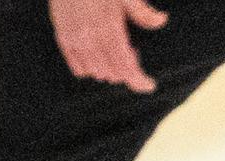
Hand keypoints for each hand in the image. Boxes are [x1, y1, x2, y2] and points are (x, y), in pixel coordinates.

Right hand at [51, 0, 167, 90]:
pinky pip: (77, 67)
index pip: (126, 67)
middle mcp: (91, 39)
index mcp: (109, 29)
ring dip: (110, 69)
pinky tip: (98, 57)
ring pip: (96, 72)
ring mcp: (75, 40)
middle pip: (113, 73)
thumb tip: (162, 20)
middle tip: (134, 53)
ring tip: (115, 52)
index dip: (139, 81)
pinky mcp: (63, 38)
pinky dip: (90, 68)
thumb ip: (142, 12)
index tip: (150, 85)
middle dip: (127, 70)